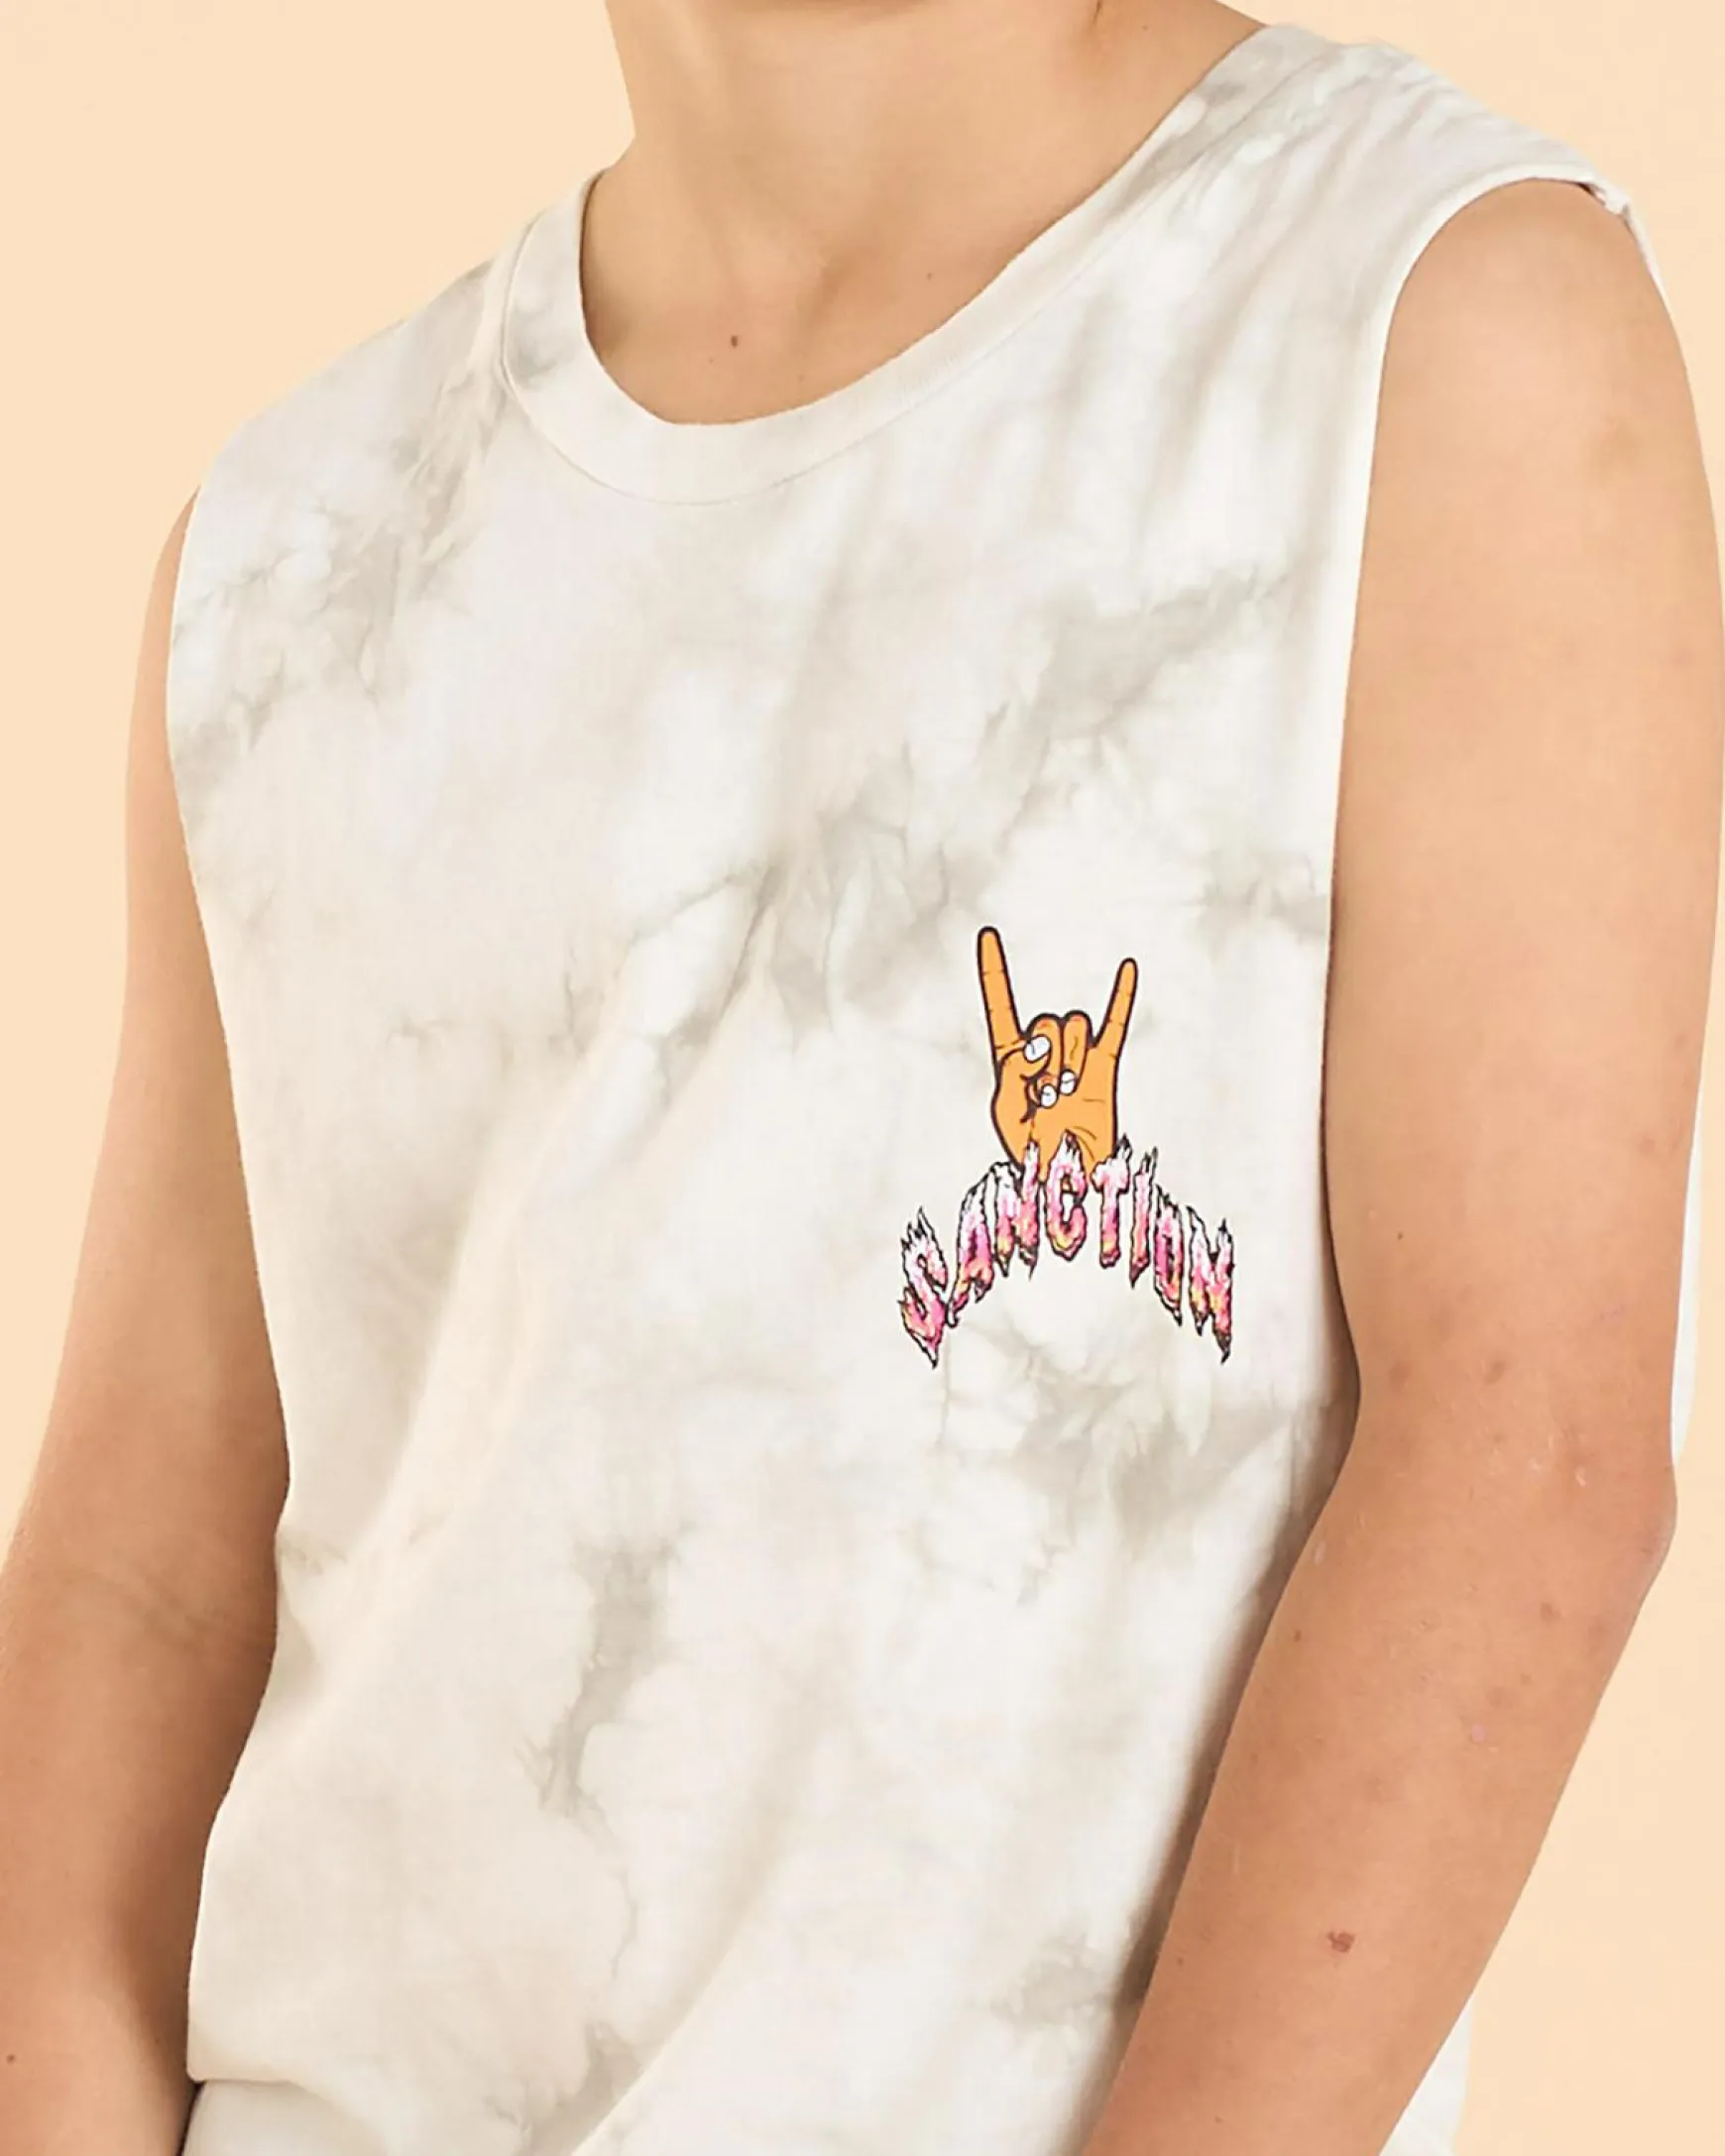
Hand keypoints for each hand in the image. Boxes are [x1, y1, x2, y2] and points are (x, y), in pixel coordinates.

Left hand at [977, 925, 1136, 1176]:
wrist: (1068, 1173)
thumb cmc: (1032, 1147)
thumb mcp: (1005, 1110)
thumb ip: (1014, 1070)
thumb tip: (1039, 1043)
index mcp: (1011, 1056)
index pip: (1000, 1004)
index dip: (994, 970)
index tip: (987, 935)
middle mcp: (1045, 1048)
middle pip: (1046, 1021)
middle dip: (1046, 1058)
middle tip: (1046, 1098)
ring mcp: (1076, 1054)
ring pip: (1075, 1027)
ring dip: (1070, 1061)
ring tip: (1066, 1095)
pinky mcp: (1104, 1064)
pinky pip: (1115, 1023)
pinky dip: (1121, 996)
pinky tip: (1127, 966)